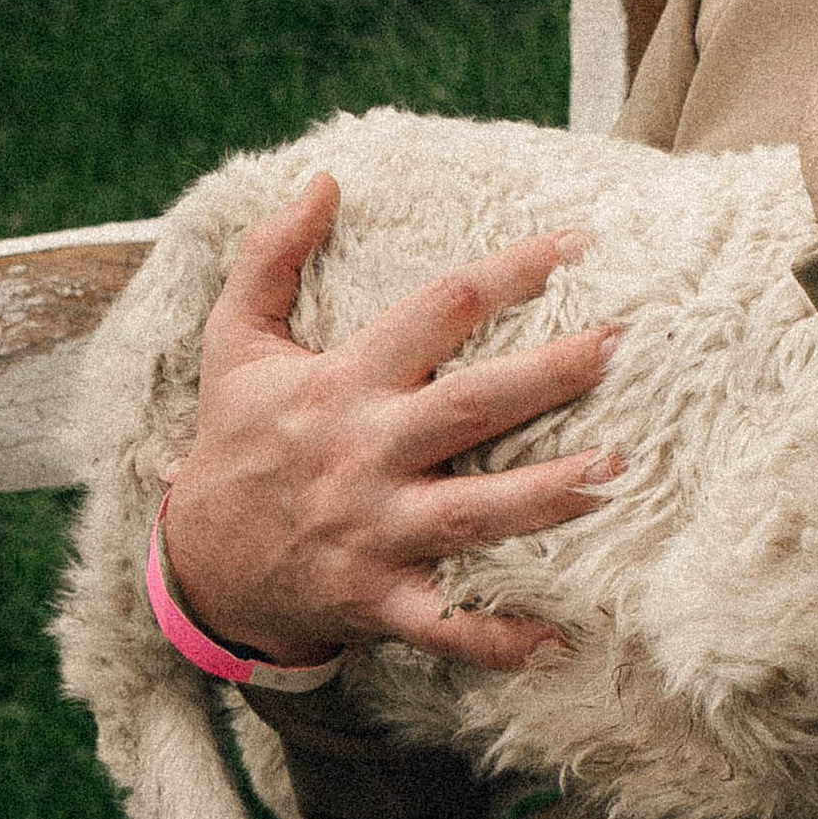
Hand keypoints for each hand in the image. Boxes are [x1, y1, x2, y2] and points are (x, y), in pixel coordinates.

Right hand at [159, 177, 622, 673]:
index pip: (436, 310)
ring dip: (549, 496)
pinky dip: (500, 639)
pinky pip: (447, 624)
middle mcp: (365, 454)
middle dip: (548, 376)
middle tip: (620, 345)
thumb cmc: (235, 443)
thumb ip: (271, 256)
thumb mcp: (235, 343)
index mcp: (342, 384)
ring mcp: (373, 532)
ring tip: (620, 471)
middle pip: (469, 407)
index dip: (508, 272)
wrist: (197, 566)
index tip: (579, 243)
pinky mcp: (377, 601)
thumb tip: (323, 179)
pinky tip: (563, 639)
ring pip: (474, 513)